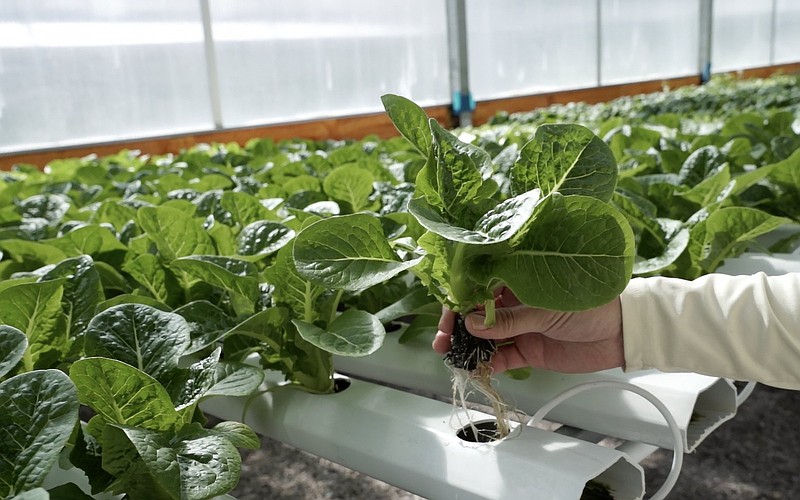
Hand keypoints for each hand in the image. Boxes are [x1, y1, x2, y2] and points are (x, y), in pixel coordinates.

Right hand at [433, 288, 624, 373]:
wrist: (623, 332)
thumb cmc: (590, 303)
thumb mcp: (545, 308)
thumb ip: (508, 319)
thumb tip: (470, 324)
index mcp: (518, 278)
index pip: (479, 285)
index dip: (459, 298)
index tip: (445, 313)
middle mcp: (515, 301)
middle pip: (476, 312)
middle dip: (456, 325)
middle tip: (442, 339)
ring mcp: (520, 326)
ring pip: (485, 336)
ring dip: (467, 345)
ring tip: (452, 355)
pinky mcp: (529, 350)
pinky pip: (502, 356)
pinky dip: (488, 363)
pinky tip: (475, 367)